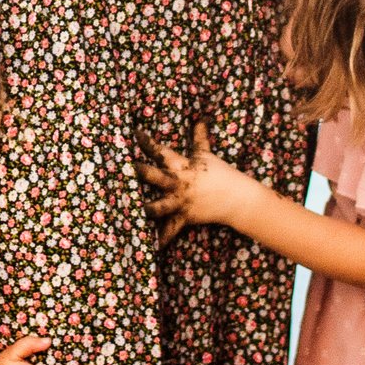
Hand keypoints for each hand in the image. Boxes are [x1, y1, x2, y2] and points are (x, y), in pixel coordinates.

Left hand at [139, 129, 241, 245]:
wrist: (237, 197)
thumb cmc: (220, 173)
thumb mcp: (207, 155)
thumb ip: (199, 138)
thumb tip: (200, 119)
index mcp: (182, 166)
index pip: (162, 151)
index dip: (148, 142)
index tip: (135, 134)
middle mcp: (179, 183)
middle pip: (157, 176)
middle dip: (142, 173)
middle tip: (128, 169)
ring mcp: (181, 201)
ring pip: (161, 205)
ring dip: (149, 208)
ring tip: (136, 211)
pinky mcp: (185, 216)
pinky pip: (172, 229)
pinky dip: (163, 238)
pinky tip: (152, 246)